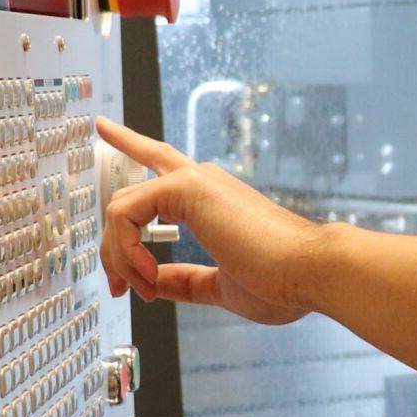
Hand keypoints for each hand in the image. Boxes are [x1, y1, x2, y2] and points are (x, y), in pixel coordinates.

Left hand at [97, 117, 320, 325]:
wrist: (312, 272)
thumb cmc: (283, 279)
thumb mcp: (222, 286)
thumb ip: (187, 281)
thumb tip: (157, 283)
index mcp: (212, 199)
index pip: (160, 163)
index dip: (130, 144)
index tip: (104, 128)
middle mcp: (201, 181)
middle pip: (129, 197)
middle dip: (113, 248)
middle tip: (123, 287)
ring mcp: (195, 180)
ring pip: (121, 207)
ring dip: (119, 256)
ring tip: (138, 288)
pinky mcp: (187, 187)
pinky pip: (126, 213)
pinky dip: (125, 250)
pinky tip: (146, 275)